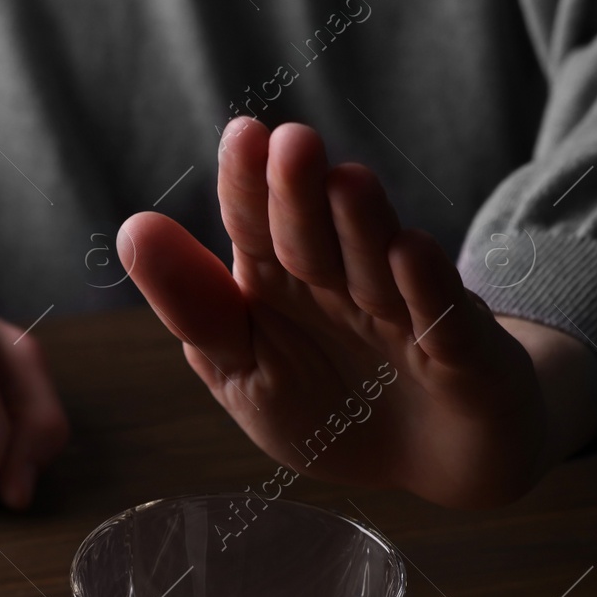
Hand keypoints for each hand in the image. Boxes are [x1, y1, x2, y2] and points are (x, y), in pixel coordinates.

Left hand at [119, 118, 596, 508]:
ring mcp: (408, 312)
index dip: (249, 183)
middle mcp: (346, 282)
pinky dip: (427, 288)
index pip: (259, 224)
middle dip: (300, 194)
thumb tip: (132, 231)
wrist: (431, 460)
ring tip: (345, 183)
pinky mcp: (464, 352)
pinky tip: (410, 252)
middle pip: (315, 236)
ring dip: (361, 226)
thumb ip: (196, 310)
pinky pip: (442, 317)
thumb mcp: (244, 369)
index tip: (242, 136)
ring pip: (379, 265)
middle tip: (290, 142)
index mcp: (283, 280)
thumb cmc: (328, 406)